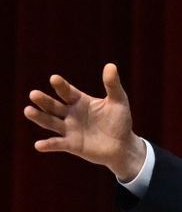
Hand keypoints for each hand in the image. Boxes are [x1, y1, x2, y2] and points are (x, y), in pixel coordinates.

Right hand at [24, 63, 145, 180]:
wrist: (124, 145)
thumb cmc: (120, 121)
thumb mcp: (119, 101)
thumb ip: (113, 85)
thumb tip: (110, 65)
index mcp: (80, 101)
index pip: (67, 91)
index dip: (61, 86)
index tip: (54, 79)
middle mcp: (71, 114)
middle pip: (54, 106)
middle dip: (44, 100)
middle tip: (34, 94)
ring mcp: (70, 129)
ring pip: (51, 122)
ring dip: (39, 117)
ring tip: (28, 111)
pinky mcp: (72, 145)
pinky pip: (58, 144)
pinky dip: (49, 145)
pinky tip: (39, 145)